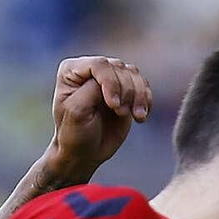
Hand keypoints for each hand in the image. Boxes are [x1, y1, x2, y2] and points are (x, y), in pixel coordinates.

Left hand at [42, 56, 152, 179]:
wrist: (84, 153)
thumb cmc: (74, 134)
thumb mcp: (77, 112)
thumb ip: (92, 90)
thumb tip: (112, 78)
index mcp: (72, 71)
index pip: (99, 65)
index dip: (111, 82)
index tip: (114, 106)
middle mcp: (91, 70)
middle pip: (119, 68)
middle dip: (125, 91)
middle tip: (121, 114)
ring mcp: (109, 78)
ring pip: (133, 74)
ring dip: (139, 95)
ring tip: (136, 116)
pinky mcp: (125, 90)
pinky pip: (143, 85)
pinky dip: (146, 100)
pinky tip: (141, 117)